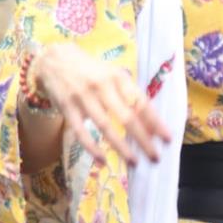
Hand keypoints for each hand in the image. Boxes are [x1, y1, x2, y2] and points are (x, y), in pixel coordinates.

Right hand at [32, 42, 171, 165]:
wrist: (54, 59)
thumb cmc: (91, 71)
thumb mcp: (112, 75)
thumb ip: (129, 95)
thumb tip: (150, 123)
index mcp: (118, 77)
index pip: (141, 102)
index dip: (155, 122)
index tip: (167, 139)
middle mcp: (102, 86)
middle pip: (127, 117)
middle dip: (143, 139)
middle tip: (155, 157)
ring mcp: (83, 97)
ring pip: (105, 126)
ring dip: (121, 147)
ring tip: (134, 162)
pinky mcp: (67, 108)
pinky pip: (80, 132)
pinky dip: (92, 148)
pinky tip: (103, 161)